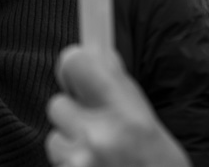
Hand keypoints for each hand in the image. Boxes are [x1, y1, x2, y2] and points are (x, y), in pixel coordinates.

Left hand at [46, 46, 190, 166]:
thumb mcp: (153, 131)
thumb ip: (121, 92)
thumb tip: (97, 53)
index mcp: (128, 118)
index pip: (75, 63)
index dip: (75, 66)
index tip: (80, 73)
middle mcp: (99, 138)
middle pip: (58, 102)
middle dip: (75, 112)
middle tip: (99, 128)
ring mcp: (79, 162)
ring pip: (55, 132)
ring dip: (71, 141)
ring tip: (101, 157)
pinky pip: (56, 158)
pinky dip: (70, 162)